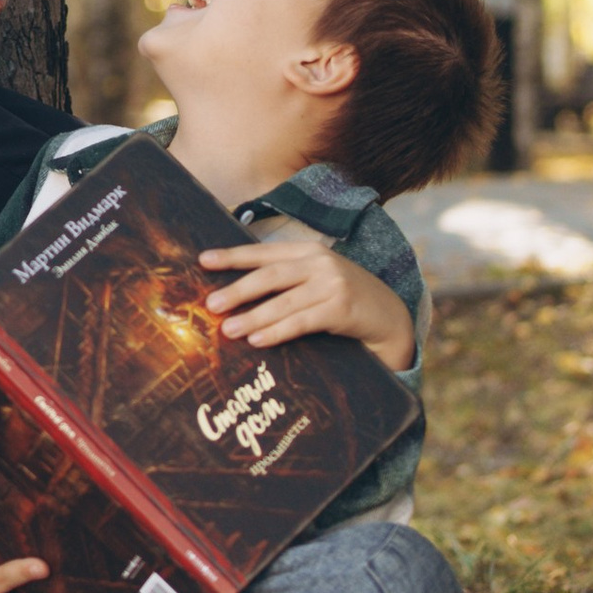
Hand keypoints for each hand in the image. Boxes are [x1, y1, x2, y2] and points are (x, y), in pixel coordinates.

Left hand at [202, 229, 414, 369]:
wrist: (389, 316)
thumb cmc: (344, 299)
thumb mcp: (316, 280)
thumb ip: (286, 280)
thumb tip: (238, 294)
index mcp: (307, 251)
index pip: (263, 252)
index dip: (232, 256)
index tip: (203, 261)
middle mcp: (319, 263)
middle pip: (270, 276)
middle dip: (238, 290)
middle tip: (211, 305)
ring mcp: (332, 284)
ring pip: (284, 301)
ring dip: (253, 316)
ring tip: (228, 329)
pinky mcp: (342, 308)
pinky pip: (302, 322)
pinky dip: (277, 331)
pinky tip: (258, 340)